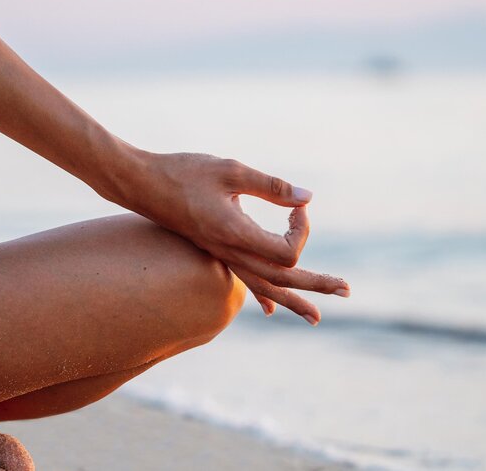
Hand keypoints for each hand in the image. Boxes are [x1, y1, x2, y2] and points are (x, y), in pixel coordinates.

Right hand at [125, 152, 349, 324]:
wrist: (138, 183)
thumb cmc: (182, 171)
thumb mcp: (230, 170)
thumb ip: (271, 186)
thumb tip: (308, 198)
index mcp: (235, 234)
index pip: (286, 250)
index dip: (302, 229)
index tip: (296, 204)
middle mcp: (229, 251)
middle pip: (281, 279)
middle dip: (315, 284)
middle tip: (347, 290)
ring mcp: (219, 254)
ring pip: (262, 287)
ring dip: (292, 299)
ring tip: (317, 316)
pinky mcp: (212, 250)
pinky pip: (242, 281)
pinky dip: (262, 295)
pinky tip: (271, 310)